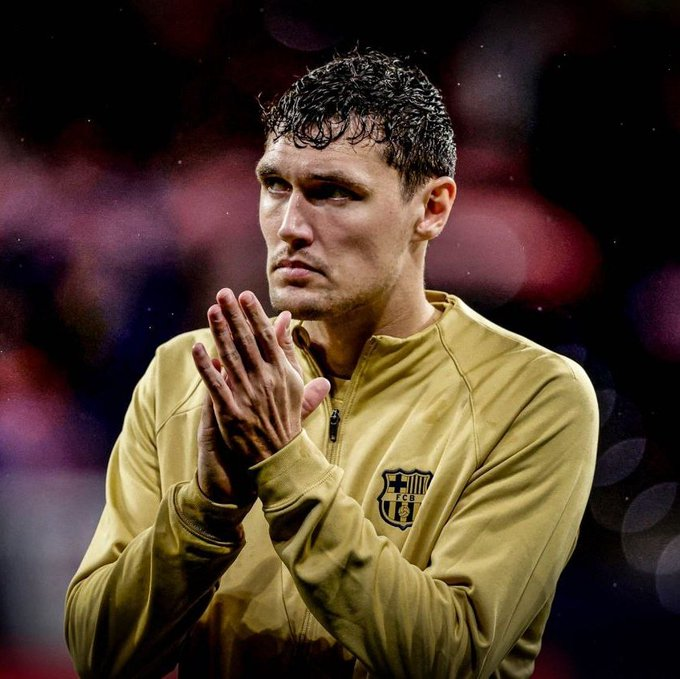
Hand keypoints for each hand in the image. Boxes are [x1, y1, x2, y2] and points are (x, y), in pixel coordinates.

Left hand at [192, 288, 328, 500]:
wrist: (279, 455)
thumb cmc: (286, 414)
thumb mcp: (294, 380)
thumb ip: (287, 349)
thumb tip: (285, 319)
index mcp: (281, 372)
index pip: (266, 336)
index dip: (254, 315)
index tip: (244, 295)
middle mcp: (265, 380)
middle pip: (246, 342)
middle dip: (234, 316)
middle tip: (223, 293)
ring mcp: (248, 396)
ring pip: (230, 358)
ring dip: (219, 333)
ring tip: (211, 311)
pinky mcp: (231, 412)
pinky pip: (216, 386)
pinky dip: (206, 367)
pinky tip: (197, 348)